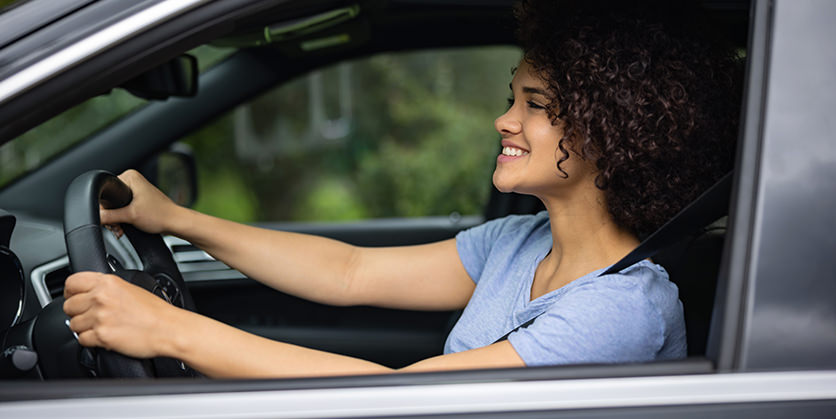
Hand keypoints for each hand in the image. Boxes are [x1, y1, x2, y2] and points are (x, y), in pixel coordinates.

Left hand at [63, 271, 178, 358]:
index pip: (71, 282)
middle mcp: (101, 298)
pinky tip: (104, 337)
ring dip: (83, 328)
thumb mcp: (130, 288)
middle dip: (77, 313)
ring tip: (101, 327)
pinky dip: (90, 341)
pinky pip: (81, 340)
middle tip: (90, 316)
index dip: (70, 292)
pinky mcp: (101, 336)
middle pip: (68, 306)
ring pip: (72, 325)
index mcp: (108, 283)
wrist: (169, 328)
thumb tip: (89, 293)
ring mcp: (100, 317)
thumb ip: (107, 288)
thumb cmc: (156, 311)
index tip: (74, 297)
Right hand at [100, 169, 178, 235]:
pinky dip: (122, 219)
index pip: (106, 191)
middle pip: (110, 200)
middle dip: (111, 216)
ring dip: (116, 220)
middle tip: (117, 227)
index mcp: (129, 176)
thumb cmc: (160, 215)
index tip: (111, 219)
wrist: (175, 223)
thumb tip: (95, 217)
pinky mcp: (139, 199)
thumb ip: (109, 216)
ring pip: (116, 206)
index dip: (105, 208)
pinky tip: (124, 228)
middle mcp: (133, 180)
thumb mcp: (130, 216)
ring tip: (121, 229)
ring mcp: (136, 190)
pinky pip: (123, 208)